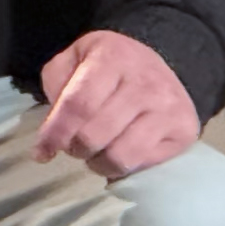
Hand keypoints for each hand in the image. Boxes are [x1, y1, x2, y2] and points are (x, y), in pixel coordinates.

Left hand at [35, 29, 199, 179]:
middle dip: (74, 148)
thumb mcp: (74, 58)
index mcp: (113, 58)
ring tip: (94, 152)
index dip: (56, 133)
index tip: (41, 152)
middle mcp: (145, 83)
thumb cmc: (110, 66)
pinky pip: (142, 165)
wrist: (164, 64)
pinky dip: (121, 167)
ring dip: (97, 163)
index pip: (78, 104)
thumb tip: (52, 129)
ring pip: (120, 157)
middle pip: (95, 135)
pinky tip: (116, 153)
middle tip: (72, 145)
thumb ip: (56, 84)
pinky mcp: (184, 130)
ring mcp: (168, 108)